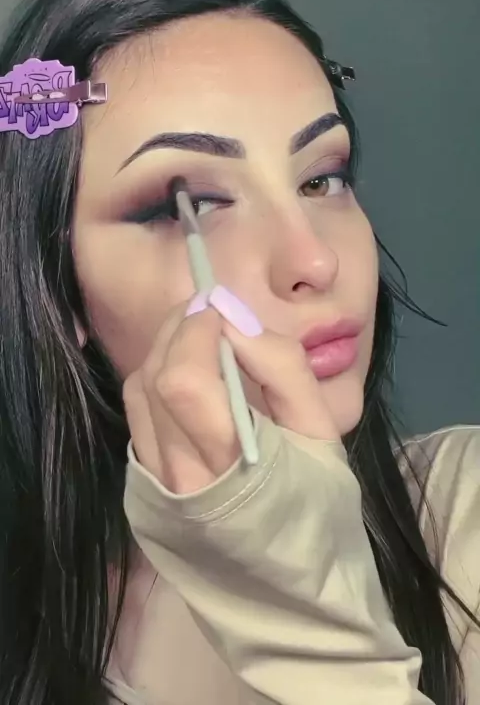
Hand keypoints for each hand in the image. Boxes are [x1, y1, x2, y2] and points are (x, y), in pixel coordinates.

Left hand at [122, 289, 338, 493]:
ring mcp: (155, 489)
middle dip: (178, 330)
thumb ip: (282, 369)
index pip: (184, 381)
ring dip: (164, 352)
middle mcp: (179, 479)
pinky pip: (137, 420)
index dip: (195, 331)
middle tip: (209, 313)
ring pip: (137, 395)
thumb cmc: (319, 511)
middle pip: (153, 380)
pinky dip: (156, 384)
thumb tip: (232, 317)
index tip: (221, 309)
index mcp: (232, 466)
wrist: (290, 595)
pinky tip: (188, 381)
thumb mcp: (323, 433)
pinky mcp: (143, 493)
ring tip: (199, 341)